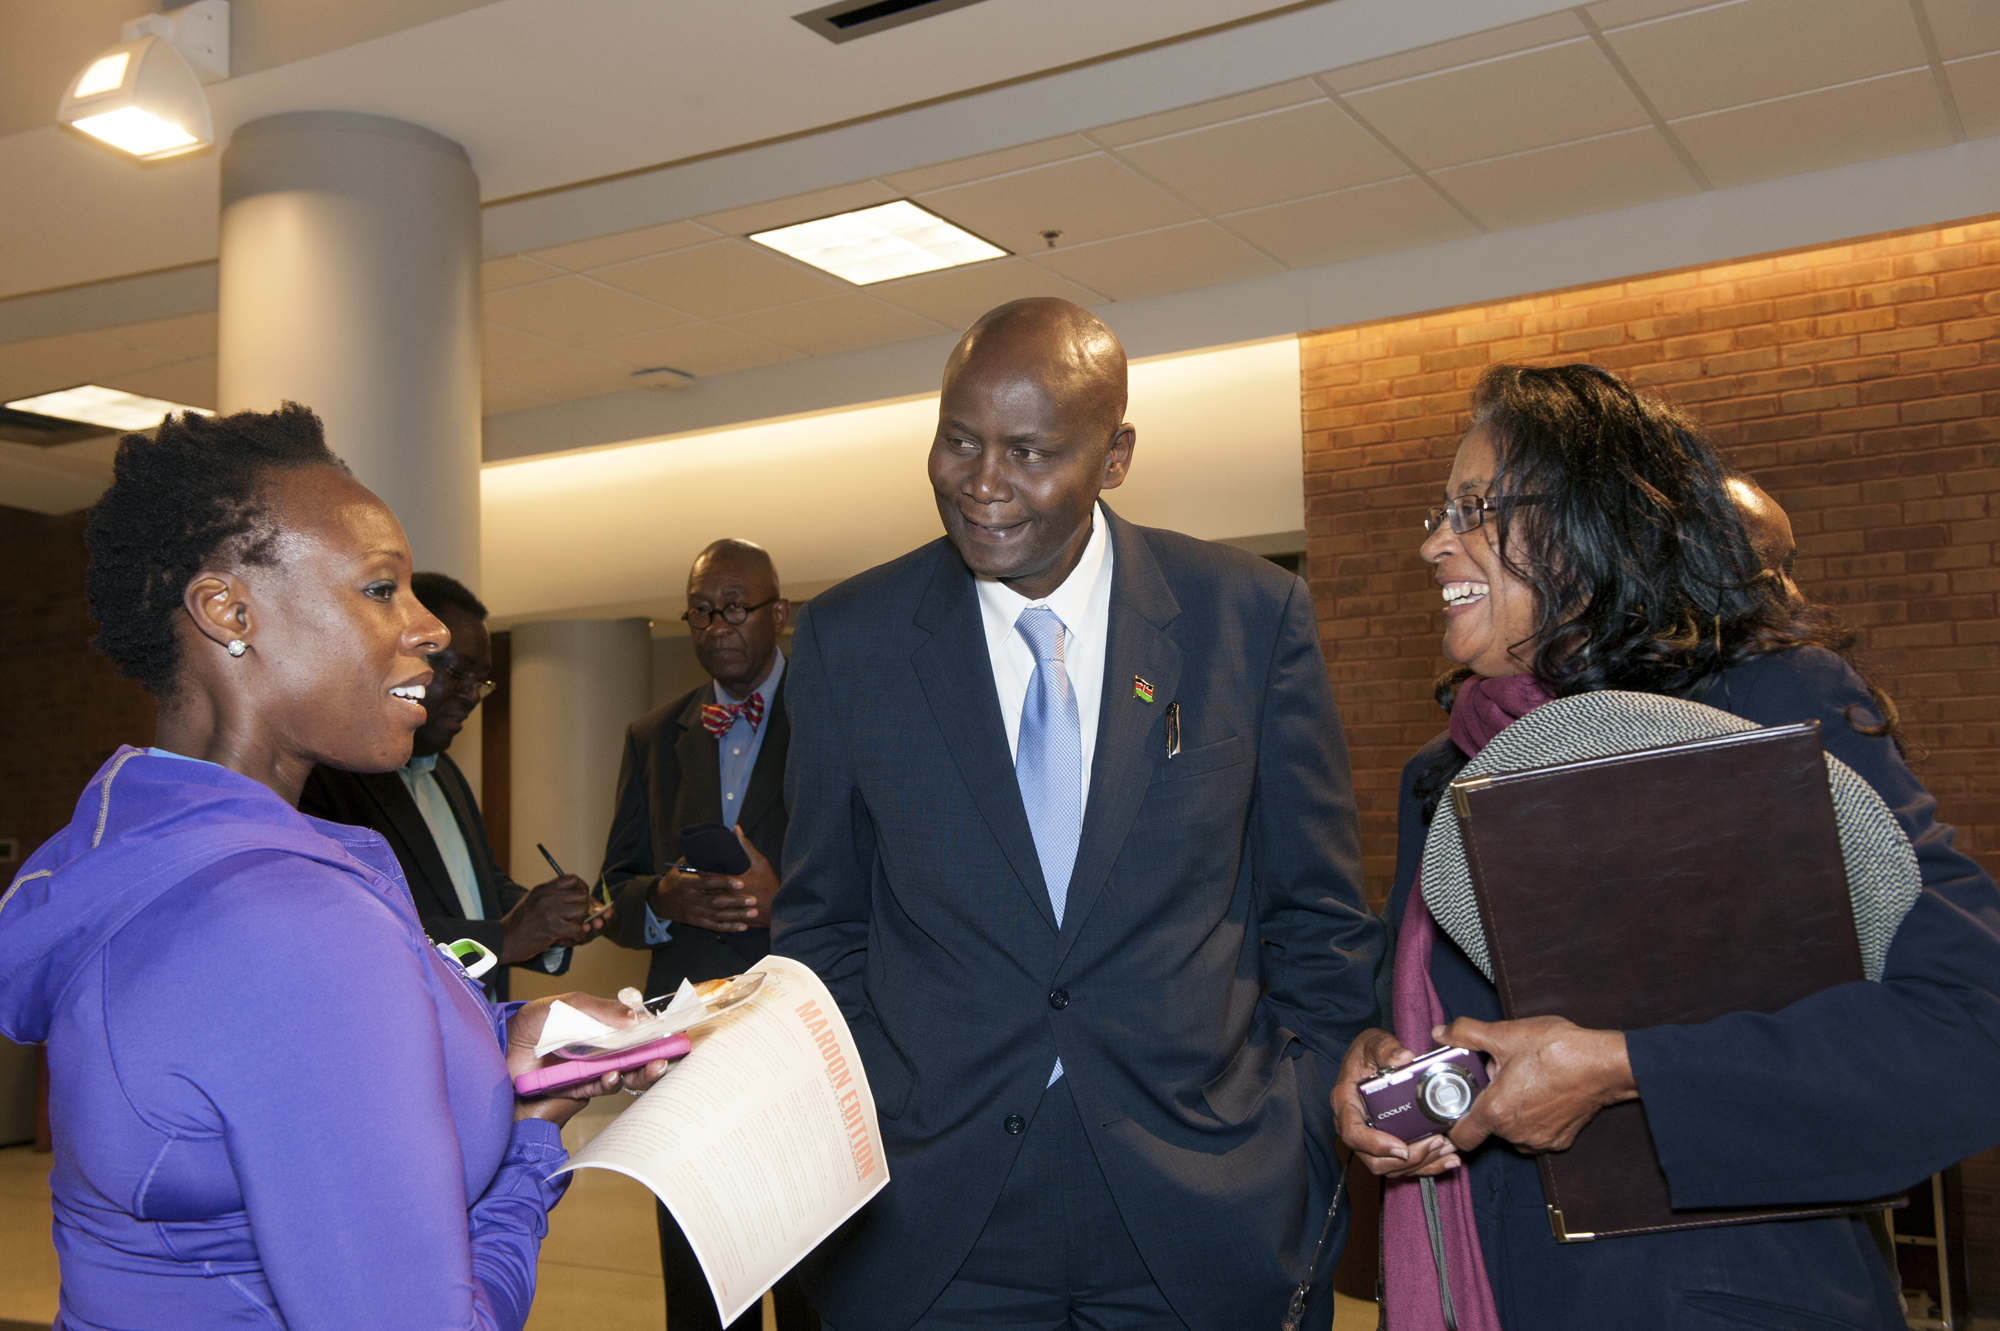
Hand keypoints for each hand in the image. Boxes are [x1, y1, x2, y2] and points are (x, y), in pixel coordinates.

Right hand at [498, 874, 594, 963]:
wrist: (503, 940)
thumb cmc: (518, 924)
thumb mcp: (532, 901)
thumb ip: (550, 896)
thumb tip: (574, 897)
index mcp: (543, 889)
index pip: (572, 879)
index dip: (582, 888)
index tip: (583, 898)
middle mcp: (547, 897)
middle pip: (581, 895)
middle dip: (586, 907)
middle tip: (582, 917)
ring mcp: (549, 911)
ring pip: (582, 910)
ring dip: (582, 921)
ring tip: (573, 927)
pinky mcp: (552, 928)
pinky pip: (577, 929)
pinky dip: (580, 934)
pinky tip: (574, 937)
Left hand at [506, 992, 675, 1125]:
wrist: (491, 1070)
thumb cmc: (520, 1034)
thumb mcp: (555, 1008)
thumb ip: (593, 1008)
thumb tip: (632, 1018)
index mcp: (590, 1024)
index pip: (626, 1024)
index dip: (647, 1026)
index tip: (666, 1026)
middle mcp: (592, 1048)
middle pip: (632, 1049)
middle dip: (654, 1049)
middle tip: (673, 1048)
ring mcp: (588, 1070)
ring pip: (624, 1071)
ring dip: (642, 1069)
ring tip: (656, 1064)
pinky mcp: (579, 1091)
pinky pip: (601, 1088)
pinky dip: (611, 1082)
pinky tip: (614, 1074)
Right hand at [647, 828, 773, 931]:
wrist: (660, 901)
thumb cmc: (675, 878)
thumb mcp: (682, 864)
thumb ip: (699, 856)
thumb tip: (714, 840)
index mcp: (687, 881)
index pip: (708, 881)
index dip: (724, 882)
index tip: (741, 882)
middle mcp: (690, 898)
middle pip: (715, 901)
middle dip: (735, 901)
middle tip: (753, 899)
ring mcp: (694, 912)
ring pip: (717, 915)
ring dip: (736, 915)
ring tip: (753, 911)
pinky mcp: (697, 922)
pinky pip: (715, 926)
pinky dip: (729, 927)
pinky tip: (743, 926)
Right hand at [1331, 1028, 1462, 1177]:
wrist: (1369, 1058)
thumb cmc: (1367, 1051)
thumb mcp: (1373, 1042)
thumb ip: (1386, 1048)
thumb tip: (1404, 1058)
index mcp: (1345, 1102)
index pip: (1353, 1133)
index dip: (1376, 1145)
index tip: (1401, 1147)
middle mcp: (1353, 1125)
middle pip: (1373, 1159)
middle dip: (1407, 1159)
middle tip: (1435, 1143)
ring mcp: (1368, 1138)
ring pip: (1390, 1167)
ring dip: (1420, 1164)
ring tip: (1447, 1149)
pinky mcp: (1384, 1143)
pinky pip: (1401, 1165)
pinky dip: (1426, 1166)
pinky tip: (1447, 1159)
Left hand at [1440, 1015, 1636, 1155]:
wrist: (1603, 1064)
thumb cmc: (1558, 1050)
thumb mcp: (1504, 1034)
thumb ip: (1466, 1034)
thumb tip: (1442, 1033)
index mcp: (1497, 1112)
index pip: (1460, 1137)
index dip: (1451, 1123)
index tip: (1453, 1107)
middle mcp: (1516, 1135)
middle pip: (1487, 1127)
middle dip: (1488, 1102)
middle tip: (1498, 1076)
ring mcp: (1540, 1141)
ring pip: (1512, 1131)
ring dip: (1511, 1110)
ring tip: (1522, 1081)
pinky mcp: (1560, 1141)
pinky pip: (1535, 1133)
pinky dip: (1533, 1117)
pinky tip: (1541, 1092)